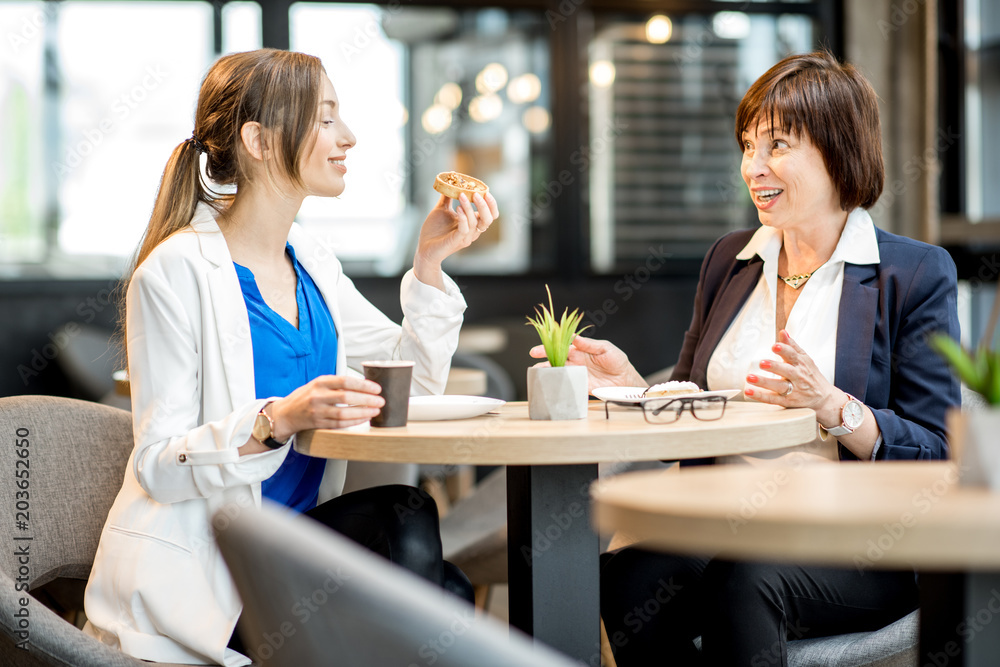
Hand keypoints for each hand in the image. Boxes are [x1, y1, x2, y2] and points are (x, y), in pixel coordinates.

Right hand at [271, 375, 384, 436]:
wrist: (286, 413)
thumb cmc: (306, 396)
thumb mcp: (318, 383)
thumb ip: (337, 384)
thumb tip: (364, 385)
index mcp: (320, 382)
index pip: (345, 381)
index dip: (363, 385)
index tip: (377, 388)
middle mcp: (317, 396)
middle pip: (346, 398)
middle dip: (366, 399)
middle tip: (380, 401)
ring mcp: (317, 411)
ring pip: (344, 413)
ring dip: (363, 412)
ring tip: (375, 410)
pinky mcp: (318, 424)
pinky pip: (339, 424)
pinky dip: (354, 421)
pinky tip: (364, 418)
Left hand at [413, 192, 499, 288]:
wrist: (423, 247)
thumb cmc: (434, 231)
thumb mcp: (442, 210)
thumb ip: (447, 197)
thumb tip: (449, 182)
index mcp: (472, 224)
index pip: (490, 215)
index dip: (491, 204)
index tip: (485, 191)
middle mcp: (472, 232)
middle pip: (488, 219)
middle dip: (485, 205)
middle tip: (476, 193)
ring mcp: (465, 238)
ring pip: (475, 222)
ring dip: (469, 207)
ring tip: (461, 195)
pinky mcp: (456, 241)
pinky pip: (464, 229)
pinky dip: (463, 217)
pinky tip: (457, 207)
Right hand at [528, 335, 645, 392]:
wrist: (625, 379)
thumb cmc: (617, 360)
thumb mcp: (605, 347)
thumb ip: (589, 344)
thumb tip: (574, 337)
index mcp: (580, 350)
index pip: (561, 346)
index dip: (549, 346)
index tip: (539, 348)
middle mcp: (576, 361)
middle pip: (556, 359)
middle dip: (544, 360)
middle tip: (534, 362)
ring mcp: (577, 374)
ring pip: (559, 372)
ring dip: (549, 373)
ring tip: (538, 374)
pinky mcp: (581, 385)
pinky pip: (567, 384)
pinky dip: (558, 384)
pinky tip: (551, 385)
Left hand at [744, 330, 844, 421]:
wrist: (824, 398)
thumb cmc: (811, 376)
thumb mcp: (805, 359)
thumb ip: (792, 346)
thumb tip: (782, 332)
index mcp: (801, 364)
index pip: (792, 355)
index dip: (783, 350)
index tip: (774, 346)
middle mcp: (797, 376)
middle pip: (786, 371)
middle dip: (774, 366)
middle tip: (762, 363)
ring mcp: (793, 390)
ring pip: (778, 386)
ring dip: (764, 382)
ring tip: (750, 378)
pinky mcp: (787, 402)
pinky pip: (772, 399)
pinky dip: (760, 396)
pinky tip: (749, 392)